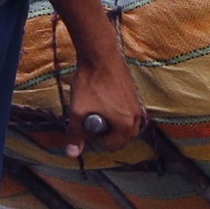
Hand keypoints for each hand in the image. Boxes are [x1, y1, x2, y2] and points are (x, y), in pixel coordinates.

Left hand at [65, 43, 145, 157]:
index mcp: (125, 125)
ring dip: (113, 124)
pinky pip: (128, 113)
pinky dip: (118, 113)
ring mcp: (137, 105)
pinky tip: (104, 100)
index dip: (97, 140)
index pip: (113, 146)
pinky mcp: (135, 95)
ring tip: (97, 110)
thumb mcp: (78, 111)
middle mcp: (136, 117)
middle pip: (123, 138)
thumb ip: (75, 134)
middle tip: (92, 121)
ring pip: (126, 126)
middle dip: (107, 135)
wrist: (100, 55)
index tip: (87, 127)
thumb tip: (72, 153)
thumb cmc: (90, 83)